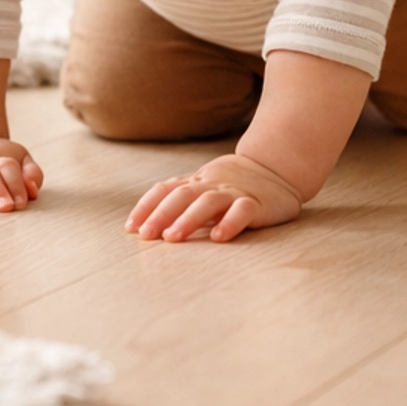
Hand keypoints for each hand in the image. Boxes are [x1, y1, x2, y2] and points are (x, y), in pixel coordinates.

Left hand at [126, 151, 301, 243]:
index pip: (165, 190)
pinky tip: (218, 238)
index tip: (131, 228)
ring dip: (188, 219)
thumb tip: (144, 225)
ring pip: (208, 202)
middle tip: (147, 235)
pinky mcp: (257, 204)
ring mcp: (234, 193)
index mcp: (195, 183)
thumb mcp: (203, 188)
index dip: (146, 207)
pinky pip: (242, 211)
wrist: (275, 168)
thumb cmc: (231, 185)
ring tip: (173, 237)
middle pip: (182, 195)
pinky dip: (230, 222)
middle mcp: (211, 185)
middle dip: (161, 215)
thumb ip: (180, 201)